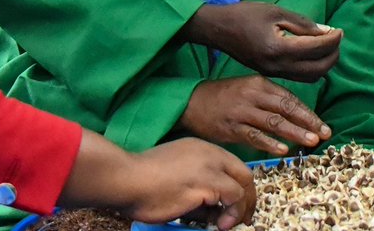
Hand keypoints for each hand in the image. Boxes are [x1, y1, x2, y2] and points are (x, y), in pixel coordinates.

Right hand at [63, 133, 254, 230]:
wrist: (126, 178)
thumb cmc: (142, 181)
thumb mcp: (176, 176)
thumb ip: (197, 187)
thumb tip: (215, 211)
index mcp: (200, 148)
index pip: (232, 166)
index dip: (238, 187)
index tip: (235, 206)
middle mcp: (209, 153)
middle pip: (244, 174)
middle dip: (247, 199)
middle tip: (242, 219)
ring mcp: (209, 166)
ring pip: (242, 186)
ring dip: (239, 210)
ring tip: (225, 225)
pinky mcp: (207, 182)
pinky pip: (233, 198)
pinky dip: (231, 213)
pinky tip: (219, 225)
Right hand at [181, 76, 330, 155]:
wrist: (192, 102)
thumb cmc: (225, 96)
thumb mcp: (248, 88)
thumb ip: (270, 98)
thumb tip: (297, 115)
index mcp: (260, 83)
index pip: (290, 99)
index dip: (309, 113)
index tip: (324, 126)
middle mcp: (253, 95)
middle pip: (286, 109)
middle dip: (308, 122)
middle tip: (325, 134)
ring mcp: (242, 111)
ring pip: (273, 122)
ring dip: (294, 133)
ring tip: (311, 142)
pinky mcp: (231, 127)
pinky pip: (254, 136)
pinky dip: (270, 143)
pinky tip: (283, 149)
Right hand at [183, 2, 341, 81]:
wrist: (218, 29)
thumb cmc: (245, 15)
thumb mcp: (275, 12)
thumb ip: (302, 23)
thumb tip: (327, 32)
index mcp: (278, 48)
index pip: (316, 48)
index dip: (333, 39)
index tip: (340, 30)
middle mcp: (278, 66)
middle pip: (318, 69)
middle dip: (333, 55)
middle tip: (337, 39)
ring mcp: (274, 73)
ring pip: (310, 77)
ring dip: (324, 64)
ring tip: (328, 47)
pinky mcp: (271, 74)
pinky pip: (299, 78)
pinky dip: (312, 69)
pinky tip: (313, 55)